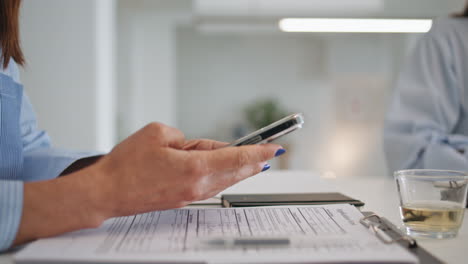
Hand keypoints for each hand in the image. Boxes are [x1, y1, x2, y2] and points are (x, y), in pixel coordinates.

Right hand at [14, 123, 281, 246]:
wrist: (108, 192)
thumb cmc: (127, 165)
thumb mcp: (157, 133)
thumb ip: (184, 136)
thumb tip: (193, 145)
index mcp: (194, 166)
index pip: (237, 157)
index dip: (258, 151)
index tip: (274, 148)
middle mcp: (197, 184)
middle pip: (235, 171)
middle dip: (254, 161)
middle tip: (269, 154)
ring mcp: (190, 194)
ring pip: (224, 180)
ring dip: (239, 170)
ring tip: (252, 161)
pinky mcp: (182, 199)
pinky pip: (210, 185)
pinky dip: (222, 176)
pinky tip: (223, 170)